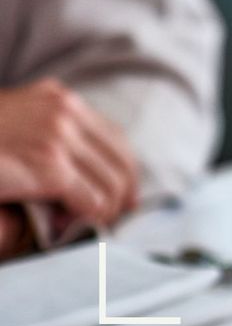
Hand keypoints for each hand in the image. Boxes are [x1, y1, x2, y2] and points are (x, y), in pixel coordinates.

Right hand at [0, 79, 137, 226]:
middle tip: (110, 219)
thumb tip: (85, 175)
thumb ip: (46, 139)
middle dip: (120, 195)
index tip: (125, 196)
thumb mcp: (13, 126)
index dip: (125, 170)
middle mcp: (64, 110)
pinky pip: (90, 199)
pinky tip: (65, 227)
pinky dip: (84, 218)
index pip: (114, 137)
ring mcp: (57, 135)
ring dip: (102, 211)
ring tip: (82, 226)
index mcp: (57, 98)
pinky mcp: (48, 165)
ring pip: (110, 183)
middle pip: (120, 160)